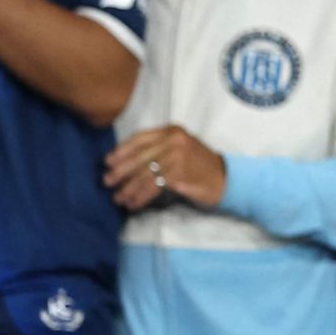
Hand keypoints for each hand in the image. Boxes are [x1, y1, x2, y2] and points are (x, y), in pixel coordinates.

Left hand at [104, 126, 226, 211]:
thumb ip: (159, 149)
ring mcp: (179, 157)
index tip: (107, 162)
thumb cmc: (201, 167)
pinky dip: (141, 197)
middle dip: (120, 172)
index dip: (122, 151)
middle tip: (107, 183)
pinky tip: (134, 204)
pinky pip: (154, 187)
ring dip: (129, 189)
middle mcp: (175, 141)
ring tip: (119, 199)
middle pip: (140, 157)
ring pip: (145, 174)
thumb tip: (125, 163)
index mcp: (172, 131)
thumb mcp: (181, 149)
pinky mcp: (182, 175)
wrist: (228, 180)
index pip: (140, 138)